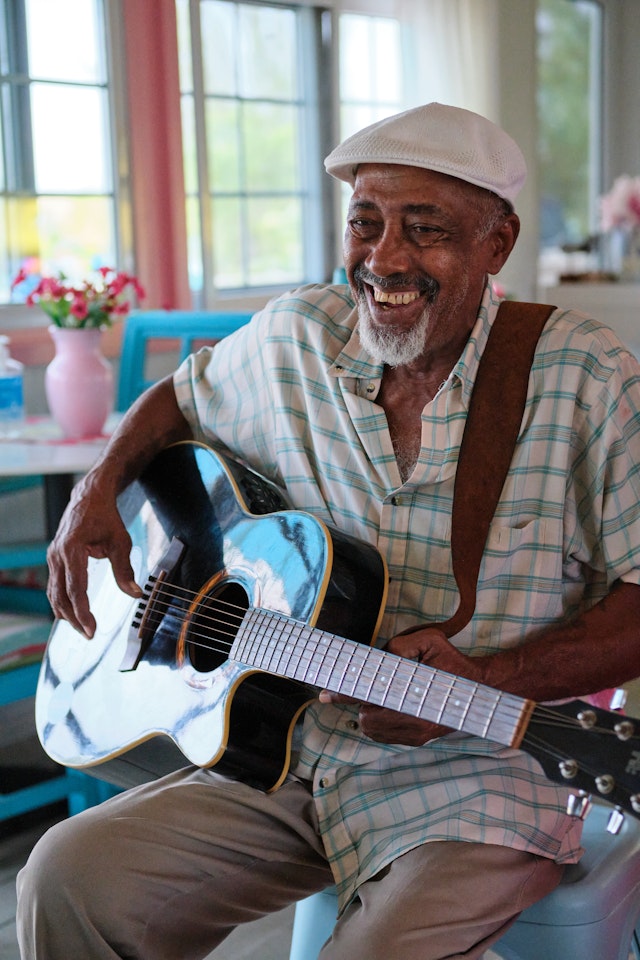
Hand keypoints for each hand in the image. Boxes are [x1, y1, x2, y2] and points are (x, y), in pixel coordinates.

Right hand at [46, 475, 141, 638]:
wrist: (90, 497)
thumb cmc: (106, 517)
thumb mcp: (121, 542)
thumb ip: (125, 570)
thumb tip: (135, 594)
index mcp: (72, 549)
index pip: (76, 589)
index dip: (83, 612)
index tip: (92, 630)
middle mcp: (57, 554)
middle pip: (61, 596)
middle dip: (74, 618)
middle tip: (89, 635)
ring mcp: (52, 556)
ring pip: (54, 593)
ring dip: (66, 613)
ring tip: (82, 628)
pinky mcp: (54, 559)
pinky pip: (54, 585)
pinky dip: (61, 601)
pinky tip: (70, 613)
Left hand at [319, 626, 484, 745]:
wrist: (480, 690)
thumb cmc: (452, 662)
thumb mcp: (430, 641)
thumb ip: (401, 645)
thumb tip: (379, 657)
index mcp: (414, 692)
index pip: (370, 692)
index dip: (345, 692)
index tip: (326, 692)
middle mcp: (414, 718)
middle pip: (366, 715)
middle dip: (362, 701)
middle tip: (368, 687)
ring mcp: (415, 732)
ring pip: (372, 728)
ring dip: (369, 712)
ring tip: (382, 697)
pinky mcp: (418, 739)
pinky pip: (384, 736)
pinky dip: (379, 723)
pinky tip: (389, 708)